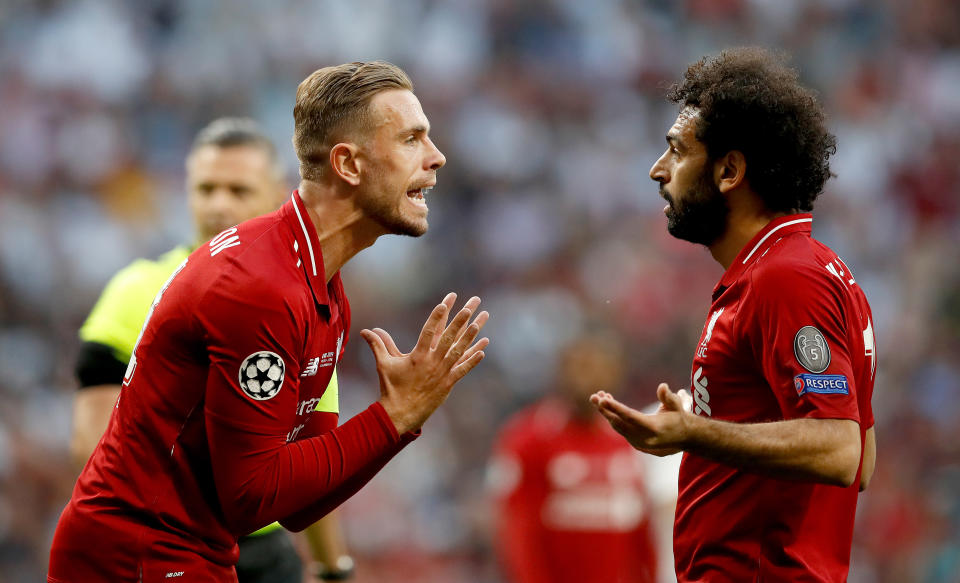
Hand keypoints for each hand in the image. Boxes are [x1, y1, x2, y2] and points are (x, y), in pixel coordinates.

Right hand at [361, 293, 488, 434]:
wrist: (400, 414)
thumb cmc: (391, 389)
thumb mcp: (384, 364)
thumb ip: (378, 345)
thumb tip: (365, 331)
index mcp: (418, 355)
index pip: (429, 330)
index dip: (438, 315)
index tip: (445, 302)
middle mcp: (432, 362)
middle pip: (448, 336)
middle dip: (460, 319)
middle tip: (470, 305)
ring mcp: (442, 373)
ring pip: (459, 350)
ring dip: (470, 336)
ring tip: (479, 322)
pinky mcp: (448, 384)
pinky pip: (463, 370)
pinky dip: (473, 360)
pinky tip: (483, 350)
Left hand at [591, 383, 689, 455]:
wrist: (686, 438)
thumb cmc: (680, 418)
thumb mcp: (677, 405)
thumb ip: (668, 397)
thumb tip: (662, 386)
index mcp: (654, 428)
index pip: (630, 416)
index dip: (615, 408)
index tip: (602, 399)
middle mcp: (644, 438)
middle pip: (620, 422)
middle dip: (605, 409)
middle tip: (594, 397)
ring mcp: (639, 443)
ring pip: (618, 427)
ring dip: (608, 413)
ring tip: (599, 397)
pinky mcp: (636, 444)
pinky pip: (621, 430)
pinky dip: (614, 418)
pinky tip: (608, 406)